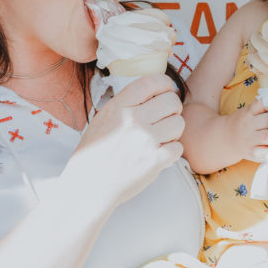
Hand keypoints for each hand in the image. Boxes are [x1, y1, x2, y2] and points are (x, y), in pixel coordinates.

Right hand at [66, 75, 184, 208]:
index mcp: (119, 106)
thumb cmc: (95, 152)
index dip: (165, 84)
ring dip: (174, 130)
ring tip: (162, 137)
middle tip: (166, 117)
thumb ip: (127, 104)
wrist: (88, 185)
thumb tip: (154, 93)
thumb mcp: (104, 118)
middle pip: (172, 101)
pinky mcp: (154, 161)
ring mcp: (145, 140)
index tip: (167, 90)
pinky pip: (178, 147)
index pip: (152, 81)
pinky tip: (161, 153)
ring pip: (179, 123)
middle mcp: (133, 120)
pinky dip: (172, 151)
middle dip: (173, 108)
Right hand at [226, 99, 267, 161]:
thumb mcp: (249, 110)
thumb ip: (264, 107)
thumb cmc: (244, 122)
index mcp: (248, 112)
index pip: (263, 105)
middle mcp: (247, 124)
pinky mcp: (250, 152)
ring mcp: (248, 139)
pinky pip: (265, 152)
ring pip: (267, 136)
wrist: (225, 138)